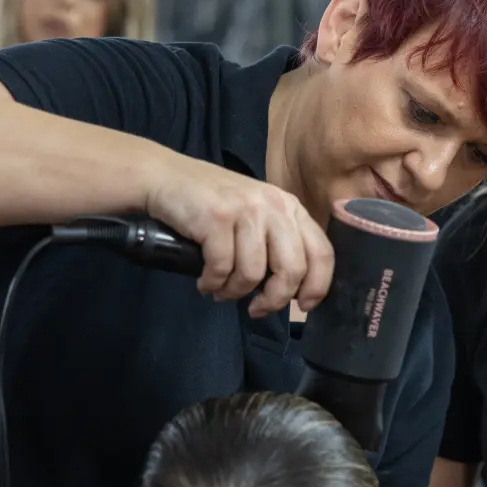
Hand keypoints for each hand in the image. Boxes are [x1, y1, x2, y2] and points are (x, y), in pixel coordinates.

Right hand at [144, 156, 334, 314]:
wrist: (165, 177)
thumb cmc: (212, 204)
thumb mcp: (256, 216)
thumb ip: (278, 244)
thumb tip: (292, 291)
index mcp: (290, 207)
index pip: (322, 253)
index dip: (317, 287)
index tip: (303, 306)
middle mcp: (274, 205)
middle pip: (292, 269)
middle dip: (274, 300)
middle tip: (256, 309)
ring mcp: (246, 209)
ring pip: (254, 273)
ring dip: (235, 292)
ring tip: (221, 291)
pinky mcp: (217, 217)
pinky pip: (222, 268)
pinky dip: (212, 284)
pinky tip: (205, 282)